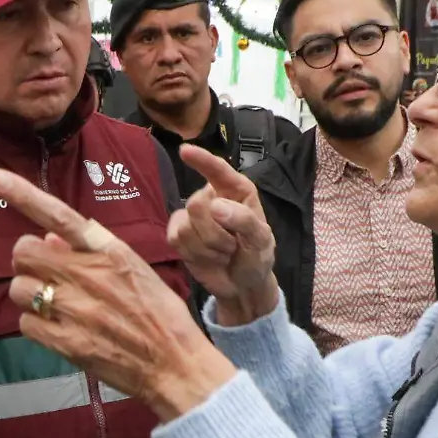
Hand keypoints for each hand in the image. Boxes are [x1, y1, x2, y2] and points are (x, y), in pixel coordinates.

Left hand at [0, 168, 237, 420]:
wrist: (175, 364)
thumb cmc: (159, 315)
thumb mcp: (134, 271)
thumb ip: (90, 253)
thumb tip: (49, 240)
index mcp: (108, 251)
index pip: (59, 216)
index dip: (23, 195)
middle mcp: (87, 275)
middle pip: (23, 252)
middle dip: (29, 262)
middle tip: (47, 274)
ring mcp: (74, 309)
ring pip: (19, 288)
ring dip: (31, 295)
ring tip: (56, 305)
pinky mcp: (66, 342)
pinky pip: (26, 322)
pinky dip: (37, 325)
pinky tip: (58, 328)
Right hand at [169, 145, 279, 323]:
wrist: (242, 285)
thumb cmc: (256, 256)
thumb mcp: (261, 239)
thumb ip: (243, 220)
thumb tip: (215, 206)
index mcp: (236, 191)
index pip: (218, 170)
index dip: (202, 160)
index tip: (184, 151)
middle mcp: (212, 198)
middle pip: (197, 205)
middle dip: (215, 233)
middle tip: (232, 245)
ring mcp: (192, 216)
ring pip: (187, 226)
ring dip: (209, 248)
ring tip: (223, 252)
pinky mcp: (178, 234)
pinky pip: (176, 239)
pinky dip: (195, 254)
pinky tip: (208, 257)